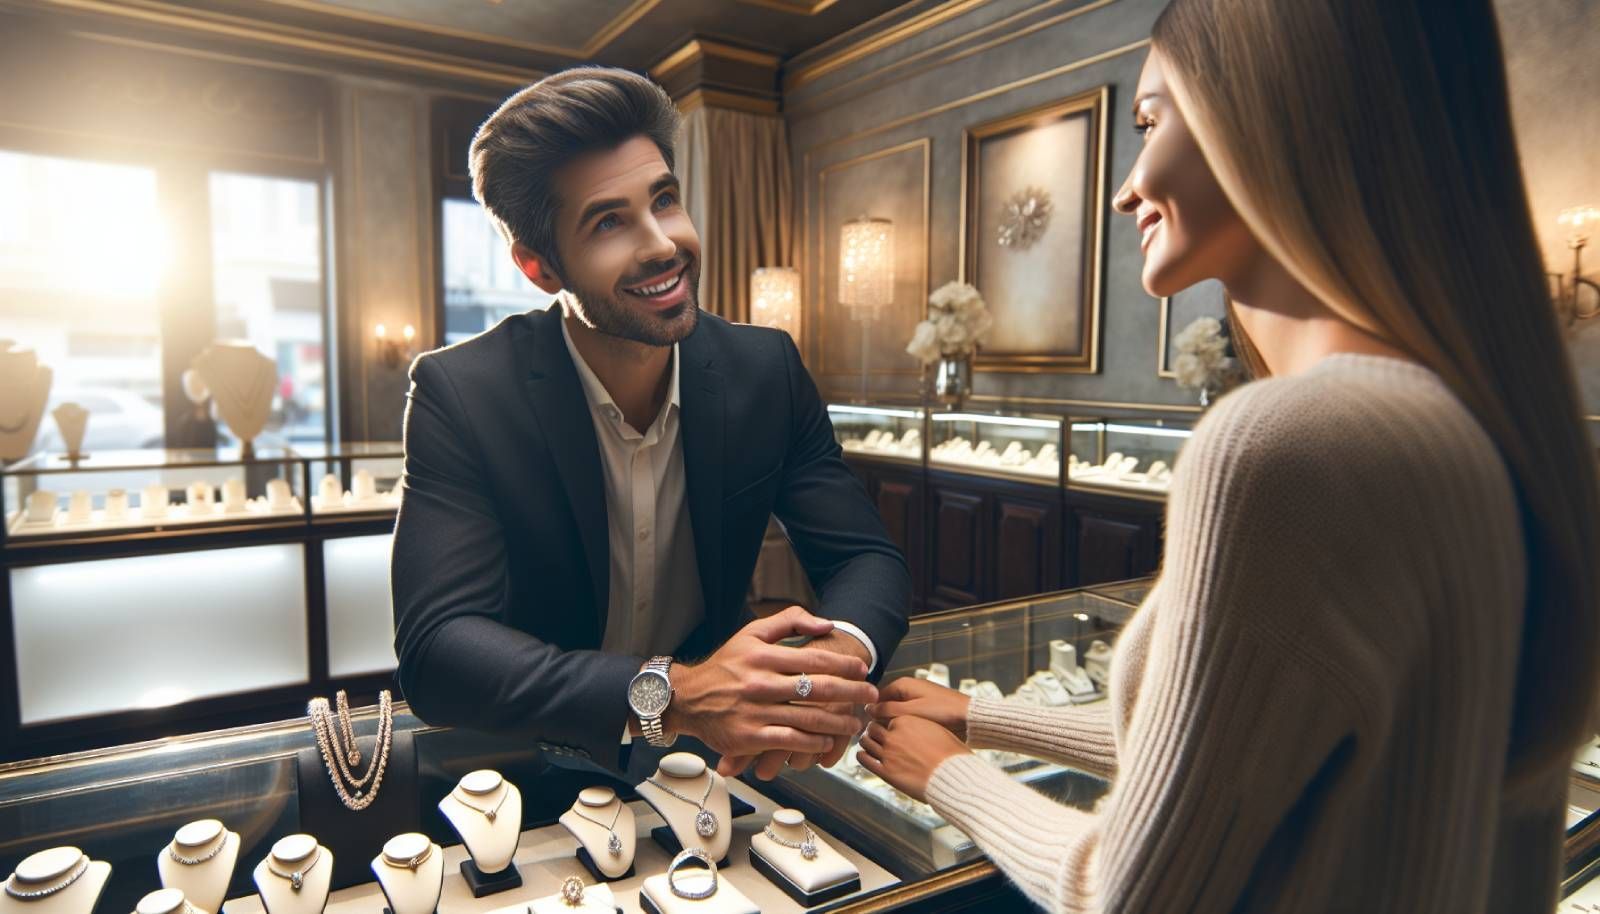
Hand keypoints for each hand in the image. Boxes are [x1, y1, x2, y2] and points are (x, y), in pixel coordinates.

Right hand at [670, 607, 876, 768]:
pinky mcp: (750, 737)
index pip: (816, 658)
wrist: (687, 698)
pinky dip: (814, 743)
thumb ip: (789, 621)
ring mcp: (756, 712)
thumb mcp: (751, 633)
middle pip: (819, 689)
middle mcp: (761, 683)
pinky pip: (791, 741)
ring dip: (839, 722)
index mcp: (764, 655)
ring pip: (809, 718)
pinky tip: (827, 741)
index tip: (862, 669)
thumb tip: (826, 624)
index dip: (845, 664)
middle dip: (852, 693)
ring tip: (855, 723)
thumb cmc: (725, 666)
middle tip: (871, 695)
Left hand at [856, 717, 969, 802]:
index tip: (886, 727)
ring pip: (866, 741)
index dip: (886, 723)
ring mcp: (888, 753)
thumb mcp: (936, 730)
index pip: (886, 718)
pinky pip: (864, 759)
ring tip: (868, 744)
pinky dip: (861, 755)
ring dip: (866, 742)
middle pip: (873, 727)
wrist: (952, 775)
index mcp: (905, 721)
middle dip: (873, 730)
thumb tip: (913, 726)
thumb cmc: (950, 753)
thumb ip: (919, 725)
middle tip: (874, 734)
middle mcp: (893, 734)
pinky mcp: (885, 771)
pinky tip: (864, 755)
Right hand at [867, 676, 971, 739]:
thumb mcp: (911, 711)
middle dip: (882, 719)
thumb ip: (888, 709)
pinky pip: (909, 717)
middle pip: (887, 704)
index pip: (877, 695)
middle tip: (878, 735)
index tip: (866, 726)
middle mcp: (910, 689)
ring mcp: (918, 699)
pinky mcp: (926, 709)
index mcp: (904, 683)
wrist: (970, 719)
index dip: (871, 711)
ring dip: (894, 723)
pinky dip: (906, 725)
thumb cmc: (942, 713)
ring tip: (892, 738)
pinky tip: (906, 738)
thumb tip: (868, 708)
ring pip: (898, 712)